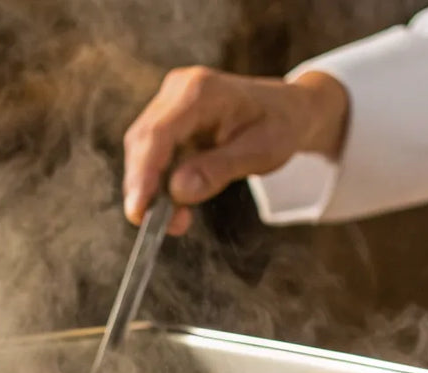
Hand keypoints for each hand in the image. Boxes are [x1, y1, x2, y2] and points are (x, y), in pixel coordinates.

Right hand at [122, 66, 349, 235]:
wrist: (288, 110)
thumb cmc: (279, 126)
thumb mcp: (261, 152)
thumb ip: (219, 169)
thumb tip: (178, 192)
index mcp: (200, 91)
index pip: (158, 133)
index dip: (143, 173)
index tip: (139, 210)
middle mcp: (178, 91)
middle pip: (142, 141)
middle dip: (143, 187)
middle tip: (154, 226)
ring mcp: (170, 104)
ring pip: (142, 151)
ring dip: (150, 189)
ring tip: (176, 221)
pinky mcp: (169, 121)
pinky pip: (152, 155)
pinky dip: (158, 184)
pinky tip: (175, 207)